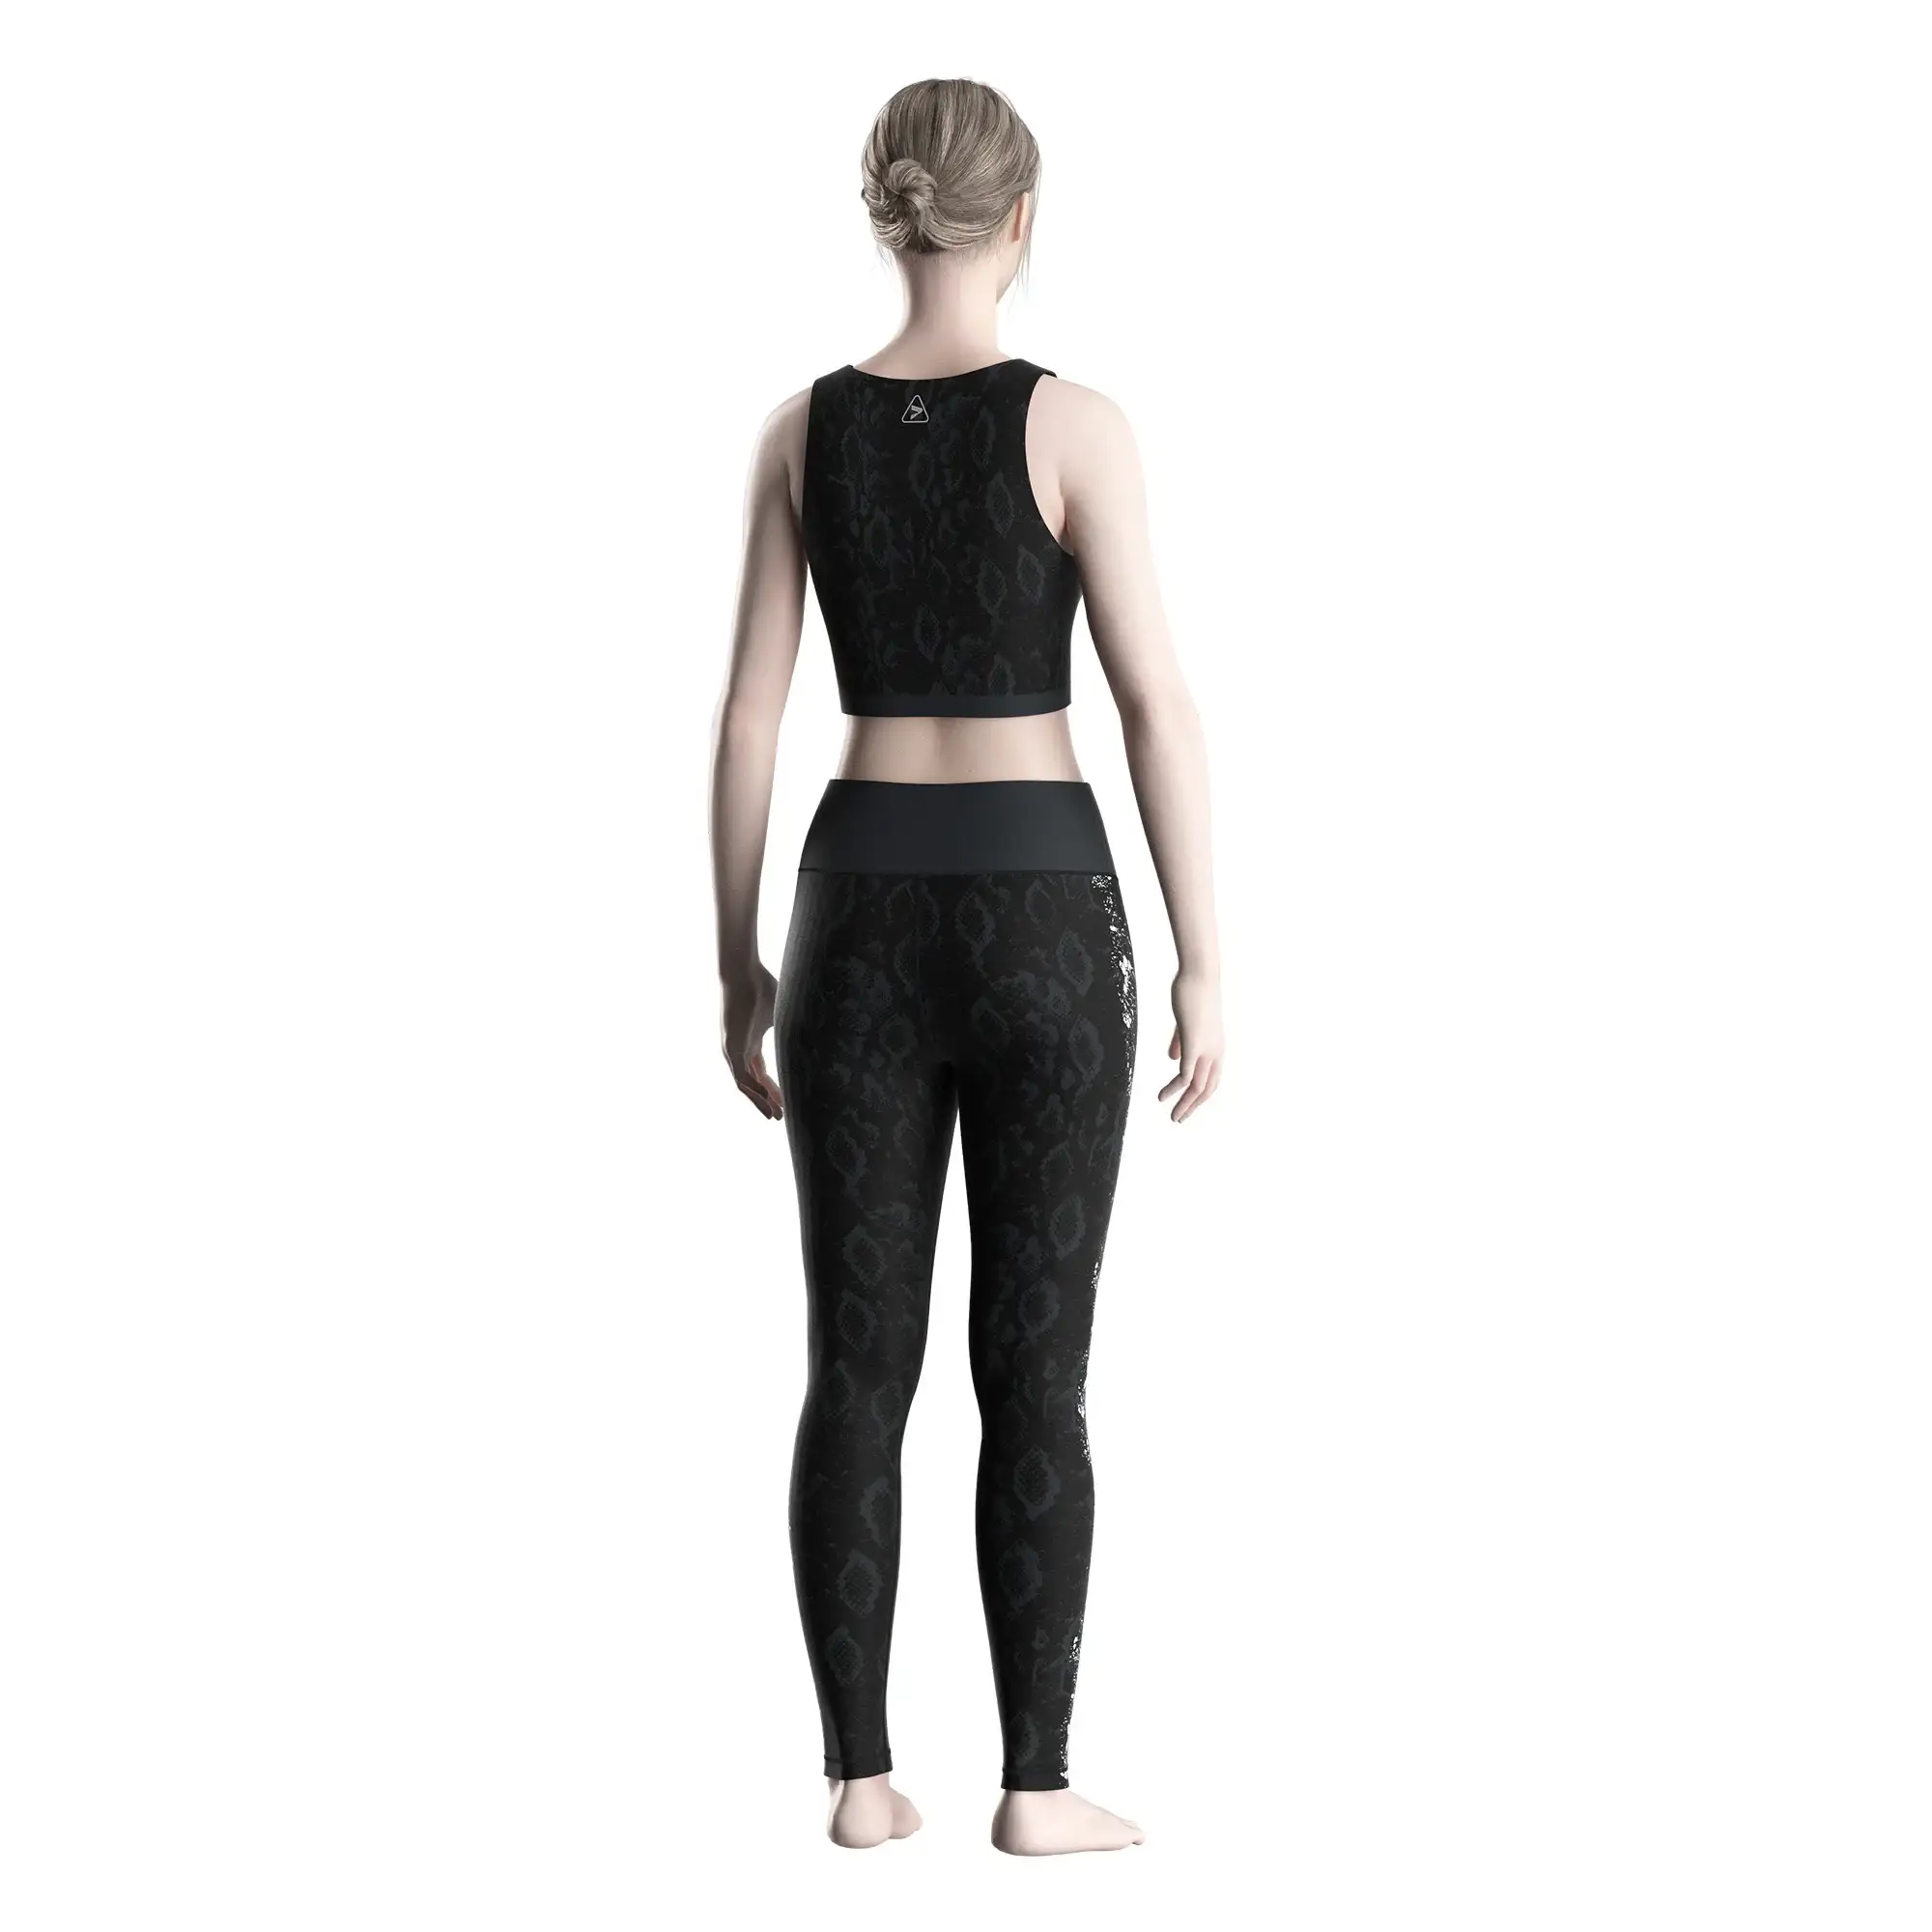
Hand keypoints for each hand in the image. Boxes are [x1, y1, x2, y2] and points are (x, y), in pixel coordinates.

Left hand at [720, 964, 782, 1119]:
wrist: (742, 972)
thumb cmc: (763, 985)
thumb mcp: (783, 1013)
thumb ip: (796, 1026)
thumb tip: (828, 1030)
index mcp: (752, 1040)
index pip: (761, 1071)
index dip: (774, 1087)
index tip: (788, 1100)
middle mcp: (741, 1048)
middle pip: (754, 1082)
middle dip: (769, 1099)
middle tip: (783, 1115)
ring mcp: (733, 1050)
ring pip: (746, 1085)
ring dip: (761, 1101)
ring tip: (776, 1115)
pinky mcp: (730, 1049)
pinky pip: (741, 1079)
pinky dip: (754, 1092)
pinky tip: (767, 1102)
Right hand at [1157, 970, 1222, 1122]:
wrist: (1199, 974)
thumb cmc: (1193, 991)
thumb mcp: (1187, 1022)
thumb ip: (1181, 1041)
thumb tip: (1172, 1058)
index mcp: (1216, 1046)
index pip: (1212, 1079)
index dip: (1199, 1095)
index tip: (1184, 1105)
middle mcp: (1215, 1051)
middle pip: (1207, 1088)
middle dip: (1193, 1106)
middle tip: (1178, 1119)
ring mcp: (1206, 1048)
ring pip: (1197, 1086)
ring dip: (1184, 1104)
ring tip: (1172, 1116)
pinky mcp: (1194, 1044)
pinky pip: (1185, 1075)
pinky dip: (1174, 1089)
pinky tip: (1162, 1096)